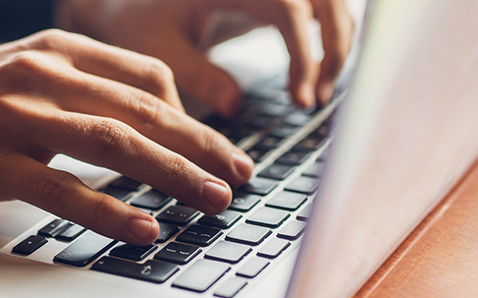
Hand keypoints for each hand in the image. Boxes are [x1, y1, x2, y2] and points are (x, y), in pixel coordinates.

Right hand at [0, 30, 253, 244]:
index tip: (219, 148)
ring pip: (112, 144)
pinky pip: (62, 188)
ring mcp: (13, 114)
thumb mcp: (16, 76)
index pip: (145, 77)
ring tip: (213, 201)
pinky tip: (143, 230)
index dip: (192, 117)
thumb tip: (137, 121)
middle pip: (141, 111)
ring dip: (171, 176)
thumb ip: (74, 90)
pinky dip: (109, 211)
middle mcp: (40, 72)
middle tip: (242, 176)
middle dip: (200, 146)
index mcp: (54, 49)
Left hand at [57, 0, 354, 113]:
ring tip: (315, 95)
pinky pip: (319, 7)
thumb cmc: (140, 17)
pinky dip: (328, 36)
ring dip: (337, 44)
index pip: (287, 7)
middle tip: (314, 101)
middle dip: (332, 50)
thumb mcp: (158, 46)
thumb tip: (232, 107)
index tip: (299, 99)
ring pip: (332, 2)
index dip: (303, 53)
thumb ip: (196, 74)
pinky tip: (313, 75)